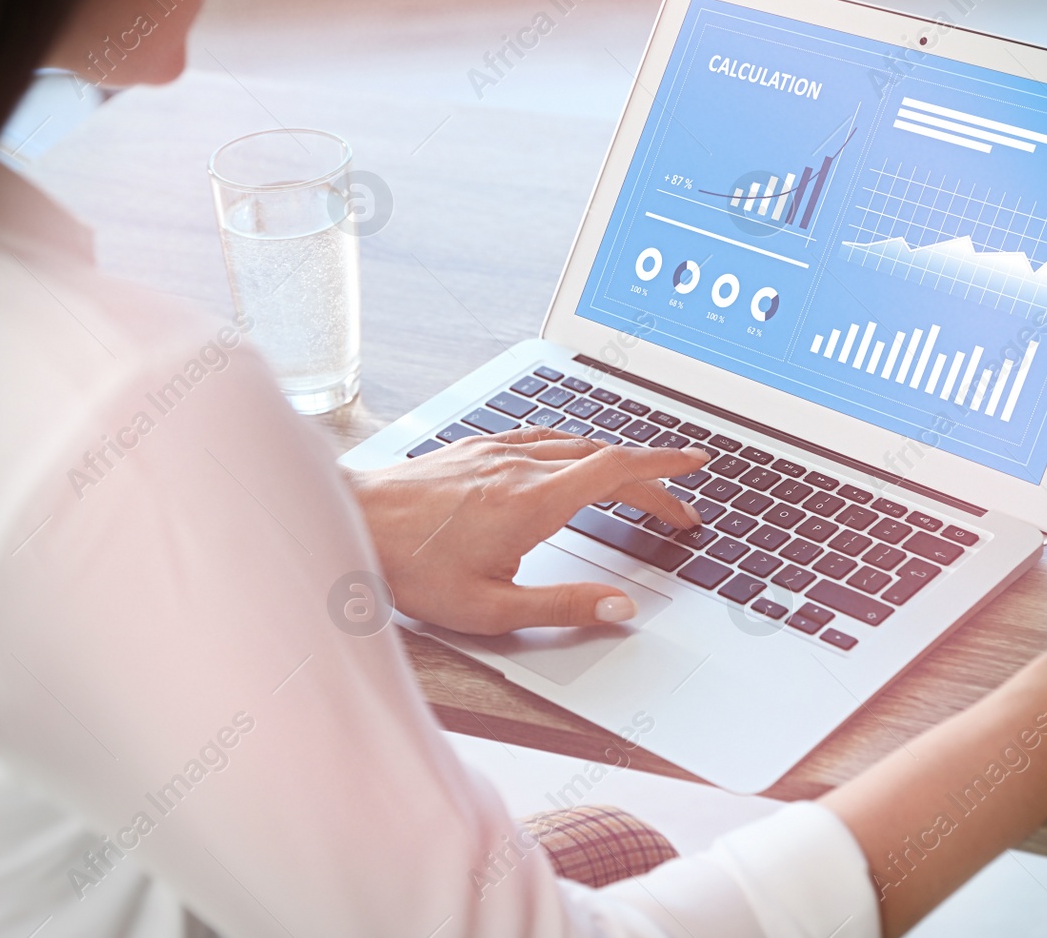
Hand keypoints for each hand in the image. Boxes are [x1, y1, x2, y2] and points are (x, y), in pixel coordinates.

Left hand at [345, 427, 708, 634]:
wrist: (350, 522)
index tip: (696, 463)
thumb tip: (620, 607)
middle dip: (648, 480)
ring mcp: (494, 451)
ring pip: (572, 444)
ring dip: (611, 462)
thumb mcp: (490, 608)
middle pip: (603, 458)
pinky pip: (538, 438)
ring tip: (630, 487)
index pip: (617, 470)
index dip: (664, 468)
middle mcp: (518, 465)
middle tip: (674, 508)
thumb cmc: (408, 568)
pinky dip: (571, 449)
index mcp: (533, 501)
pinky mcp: (472, 448)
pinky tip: (567, 460)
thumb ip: (561, 608)